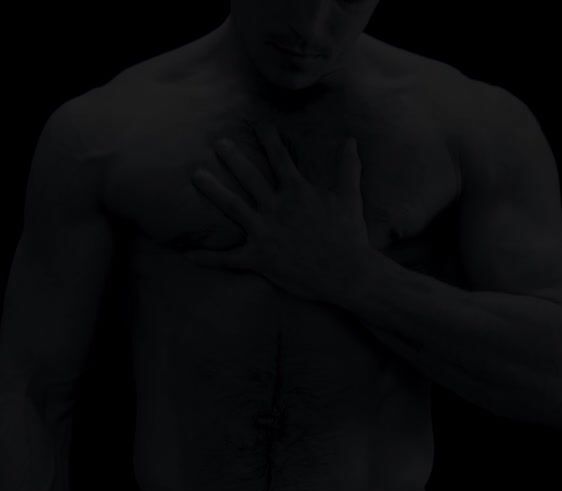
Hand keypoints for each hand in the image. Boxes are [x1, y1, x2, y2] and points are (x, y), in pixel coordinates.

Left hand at [185, 122, 376, 304]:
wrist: (346, 273)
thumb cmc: (349, 235)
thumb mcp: (350, 197)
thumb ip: (347, 167)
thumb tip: (351, 140)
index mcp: (297, 192)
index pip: (280, 158)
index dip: (269, 139)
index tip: (259, 124)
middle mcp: (276, 208)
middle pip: (250, 177)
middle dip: (233, 158)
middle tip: (219, 143)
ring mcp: (265, 232)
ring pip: (233, 208)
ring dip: (213, 191)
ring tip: (197, 176)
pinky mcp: (259, 258)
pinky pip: (229, 259)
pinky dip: (208, 258)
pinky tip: (188, 254)